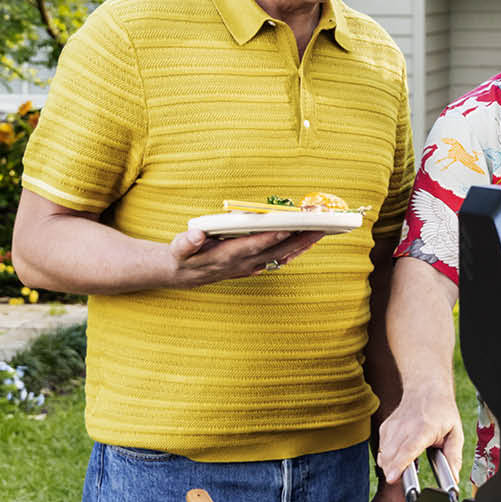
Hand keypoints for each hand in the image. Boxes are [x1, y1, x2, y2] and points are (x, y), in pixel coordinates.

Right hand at [166, 226, 325, 287]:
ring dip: (301, 246)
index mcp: (225, 257)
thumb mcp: (179, 248)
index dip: (270, 238)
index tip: (288, 227)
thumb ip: (187, 243)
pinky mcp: (253, 267)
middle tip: (319, 226)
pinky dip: (293, 251)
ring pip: (280, 256)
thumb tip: (196, 235)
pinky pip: (277, 260)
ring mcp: (249, 267)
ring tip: (321, 232)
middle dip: (297, 239)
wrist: (183, 274)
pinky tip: (307, 243)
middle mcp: (242, 264)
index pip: (252, 246)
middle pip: (274, 251)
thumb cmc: (183, 256)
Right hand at [377, 386, 462, 487]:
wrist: (426, 390)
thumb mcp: (455, 432)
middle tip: (405, 478)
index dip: (399, 465)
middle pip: (391, 455)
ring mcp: (393, 426)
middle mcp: (406, 427)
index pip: (408, 449)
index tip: (392, 478)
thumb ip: (454, 456)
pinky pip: (381, 449)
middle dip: (393, 472)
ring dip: (389, 466)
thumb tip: (454, 476)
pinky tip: (398, 455)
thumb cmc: (441, 411)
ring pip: (383, 454)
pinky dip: (387, 457)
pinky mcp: (385, 427)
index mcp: (425, 429)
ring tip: (403, 466)